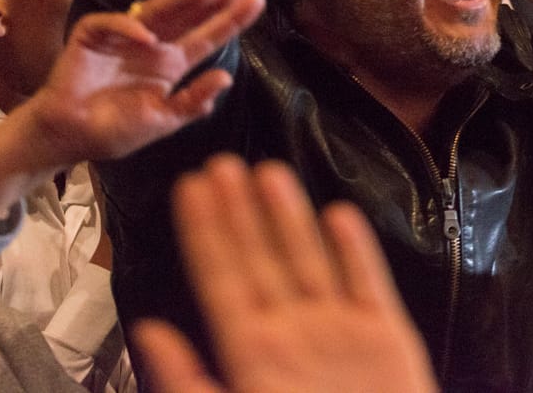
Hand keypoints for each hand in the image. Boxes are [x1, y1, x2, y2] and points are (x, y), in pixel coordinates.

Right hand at [29, 0, 264, 162]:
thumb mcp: (161, 121)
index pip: (206, 39)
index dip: (229, 19)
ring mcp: (123, 38)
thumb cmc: (114, 131)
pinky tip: (147, 37)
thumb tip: (225, 77)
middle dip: (212, 1)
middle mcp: (152, 46)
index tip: (255, 1)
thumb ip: (191, 102)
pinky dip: (128, 28)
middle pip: (187, 18)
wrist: (69, 137)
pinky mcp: (92, 36)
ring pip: (155, 11)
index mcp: (169, 66)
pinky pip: (112, 24)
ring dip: (181, 0)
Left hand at [134, 155, 437, 392]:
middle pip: (260, 259)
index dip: (204, 232)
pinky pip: (366, 282)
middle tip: (220, 162)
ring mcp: (339, 331)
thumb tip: (146, 329)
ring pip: (309, 259)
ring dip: (289, 217)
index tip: (188, 188)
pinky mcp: (386, 335)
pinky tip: (338, 213)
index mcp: (250, 351)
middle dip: (239, 211)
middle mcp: (291, 333)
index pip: (220, 278)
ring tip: (267, 171)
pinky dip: (355, 249)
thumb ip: (190, 380)